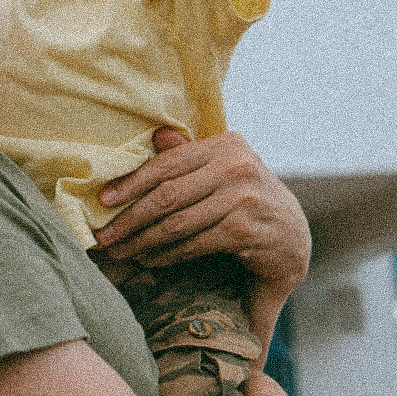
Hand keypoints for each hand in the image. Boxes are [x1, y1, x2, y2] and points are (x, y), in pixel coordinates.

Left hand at [95, 129, 310, 311]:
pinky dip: (167, 255)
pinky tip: (149, 260)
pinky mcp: (246, 230)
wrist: (293, 236)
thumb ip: (190, 155)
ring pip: (177, 223)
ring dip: (143, 241)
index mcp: (226, 145)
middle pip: (167, 194)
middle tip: (104, 236)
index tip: (103, 200)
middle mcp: (237, 166)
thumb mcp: (222, 170)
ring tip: (121, 252)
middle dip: (130, 217)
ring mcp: (244, 198)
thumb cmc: (247, 199)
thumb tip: (157, 134)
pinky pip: (194, 244)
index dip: (131, 182)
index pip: (168, 163)